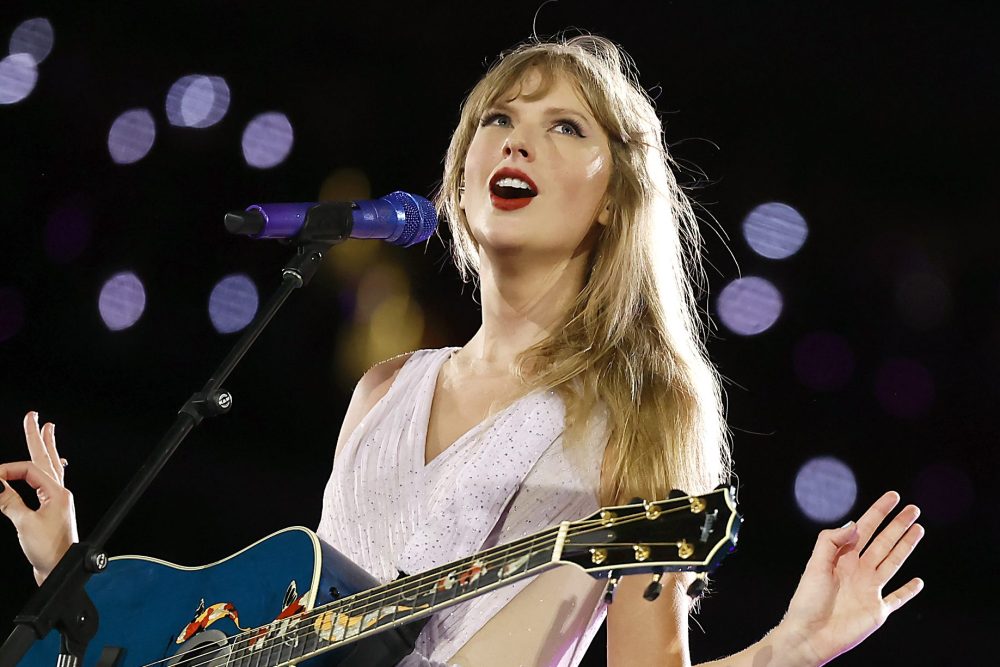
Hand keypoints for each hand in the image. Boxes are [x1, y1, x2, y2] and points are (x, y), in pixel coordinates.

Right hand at [0, 411, 78, 584]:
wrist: (59, 569)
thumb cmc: (48, 550)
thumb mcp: (25, 525)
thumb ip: (10, 503)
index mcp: (57, 492)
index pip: (29, 470)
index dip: (7, 471)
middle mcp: (60, 492)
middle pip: (47, 458)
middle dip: (38, 437)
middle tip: (34, 416)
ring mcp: (58, 499)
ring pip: (51, 466)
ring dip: (47, 447)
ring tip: (47, 428)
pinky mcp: (52, 509)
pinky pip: (49, 481)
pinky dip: (48, 467)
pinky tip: (56, 461)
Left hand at [773, 491, 923, 665]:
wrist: (810, 635)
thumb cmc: (807, 601)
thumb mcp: (815, 564)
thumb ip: (832, 541)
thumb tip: (855, 524)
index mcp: (843, 557)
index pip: (865, 528)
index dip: (878, 512)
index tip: (893, 497)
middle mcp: (858, 570)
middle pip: (883, 541)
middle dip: (898, 525)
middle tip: (913, 509)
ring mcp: (870, 589)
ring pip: (893, 562)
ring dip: (906, 546)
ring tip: (918, 529)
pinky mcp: (877, 610)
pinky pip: (897, 598)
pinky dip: (908, 591)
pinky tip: (918, 582)